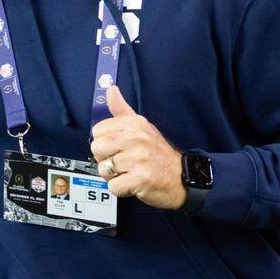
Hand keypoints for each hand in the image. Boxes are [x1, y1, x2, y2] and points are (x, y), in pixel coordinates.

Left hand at [90, 85, 186, 209]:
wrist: (182, 178)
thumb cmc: (158, 153)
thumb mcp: (142, 126)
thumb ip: (122, 109)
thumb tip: (110, 89)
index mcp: (135, 124)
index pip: (98, 130)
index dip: (104, 142)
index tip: (118, 147)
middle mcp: (137, 139)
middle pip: (96, 149)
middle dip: (105, 159)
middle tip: (123, 162)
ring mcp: (139, 159)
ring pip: (103, 169)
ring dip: (114, 176)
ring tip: (129, 172)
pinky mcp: (140, 179)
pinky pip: (113, 186)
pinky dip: (121, 189)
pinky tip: (132, 183)